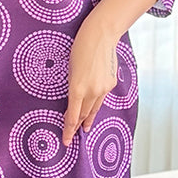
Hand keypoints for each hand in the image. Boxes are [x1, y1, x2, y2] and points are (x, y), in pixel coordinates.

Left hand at [62, 19, 119, 145]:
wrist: (101, 36)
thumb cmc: (80, 48)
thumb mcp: (71, 69)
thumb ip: (74, 87)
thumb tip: (75, 99)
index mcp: (77, 88)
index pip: (72, 116)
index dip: (69, 130)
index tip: (66, 141)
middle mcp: (92, 91)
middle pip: (83, 115)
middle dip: (78, 126)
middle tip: (73, 136)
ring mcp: (103, 88)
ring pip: (94, 108)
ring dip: (88, 118)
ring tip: (85, 127)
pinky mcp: (111, 83)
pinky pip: (101, 97)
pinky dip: (96, 103)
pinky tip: (93, 106)